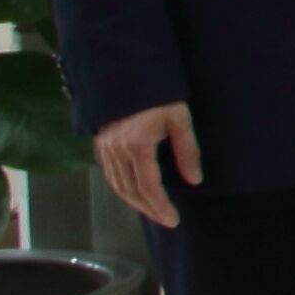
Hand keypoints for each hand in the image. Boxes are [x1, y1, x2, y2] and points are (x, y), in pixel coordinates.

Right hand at [94, 102, 201, 228]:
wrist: (130, 74)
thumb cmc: (160, 94)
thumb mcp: (180, 119)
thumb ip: (188, 151)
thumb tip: (195, 180)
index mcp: (137, 144)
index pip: (148, 186)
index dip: (160, 206)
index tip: (173, 220)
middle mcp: (117, 149)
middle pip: (130, 191)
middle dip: (148, 209)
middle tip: (166, 220)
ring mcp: (105, 147)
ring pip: (117, 185)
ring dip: (135, 202)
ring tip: (154, 211)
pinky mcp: (100, 144)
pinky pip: (110, 174)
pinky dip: (122, 188)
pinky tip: (135, 193)